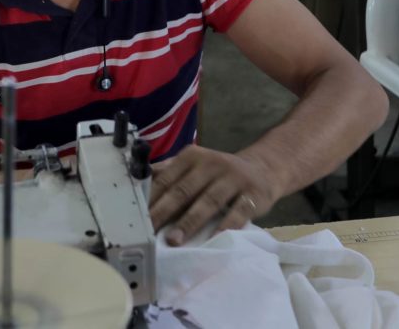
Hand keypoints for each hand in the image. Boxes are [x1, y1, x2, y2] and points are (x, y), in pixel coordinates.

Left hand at [149, 145, 278, 245]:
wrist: (262, 169)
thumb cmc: (219, 173)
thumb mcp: (195, 166)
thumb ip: (170, 174)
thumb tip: (137, 185)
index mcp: (191, 157)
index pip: (166, 178)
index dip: (151, 199)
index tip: (136, 217)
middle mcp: (211, 164)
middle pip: (184, 190)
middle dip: (164, 212)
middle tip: (149, 232)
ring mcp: (233, 178)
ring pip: (208, 201)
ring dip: (189, 222)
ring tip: (174, 240)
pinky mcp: (253, 194)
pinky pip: (237, 212)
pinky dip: (225, 226)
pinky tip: (213, 239)